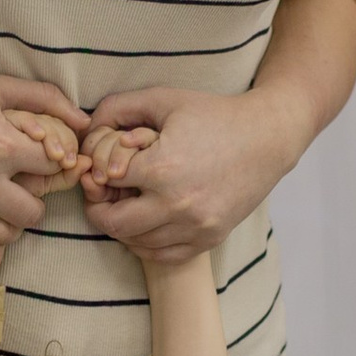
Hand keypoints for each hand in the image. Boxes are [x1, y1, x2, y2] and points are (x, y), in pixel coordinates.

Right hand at [0, 72, 81, 277]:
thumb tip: (84, 121)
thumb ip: (44, 98)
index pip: (54, 169)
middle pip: (35, 212)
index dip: (55, 164)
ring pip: (6, 236)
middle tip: (19, 188)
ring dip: (8, 224)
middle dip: (34, 199)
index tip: (41, 161)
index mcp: (0, 144)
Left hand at [75, 84, 298, 265]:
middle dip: (99, 209)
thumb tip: (88, 126)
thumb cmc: (215, 115)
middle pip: (114, 224)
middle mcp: (177, 204)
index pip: (105, 182)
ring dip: (122, 228)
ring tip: (126, 205)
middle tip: (101, 196)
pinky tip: (145, 225)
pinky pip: (164, 255)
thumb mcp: (163, 100)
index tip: (97, 171)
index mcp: (162, 168)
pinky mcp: (210, 238)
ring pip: (136, 243)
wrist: (267, 138)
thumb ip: (119, 107)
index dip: (95, 175)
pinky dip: (146, 244)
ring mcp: (196, 226)